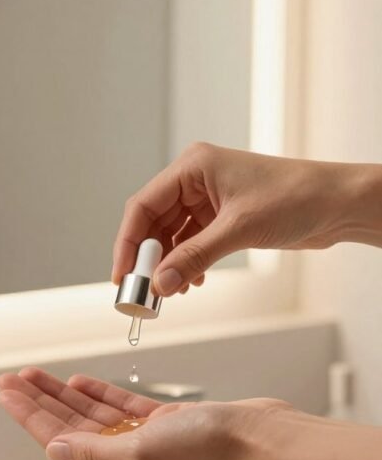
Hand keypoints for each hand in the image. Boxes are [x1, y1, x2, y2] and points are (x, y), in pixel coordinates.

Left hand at [0, 367, 283, 459]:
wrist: (255, 436)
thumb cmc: (207, 451)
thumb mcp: (140, 452)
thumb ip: (94, 450)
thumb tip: (53, 448)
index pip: (62, 444)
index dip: (31, 417)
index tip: (6, 395)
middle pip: (71, 428)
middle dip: (39, 403)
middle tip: (9, 379)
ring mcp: (146, 443)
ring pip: (92, 416)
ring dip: (63, 394)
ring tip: (33, 375)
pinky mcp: (164, 424)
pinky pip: (121, 408)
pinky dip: (99, 394)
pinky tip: (77, 382)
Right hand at [113, 143, 381, 295]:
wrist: (336, 203)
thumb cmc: (296, 197)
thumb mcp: (238, 230)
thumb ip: (195, 257)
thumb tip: (161, 284)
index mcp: (193, 166)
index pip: (144, 206)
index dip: (129, 243)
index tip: (122, 275)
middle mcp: (196, 180)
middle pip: (154, 223)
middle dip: (148, 259)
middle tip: (143, 292)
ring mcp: (208, 199)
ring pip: (171, 236)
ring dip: (169, 265)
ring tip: (170, 293)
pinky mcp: (222, 217)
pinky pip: (191, 242)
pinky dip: (187, 264)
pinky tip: (192, 282)